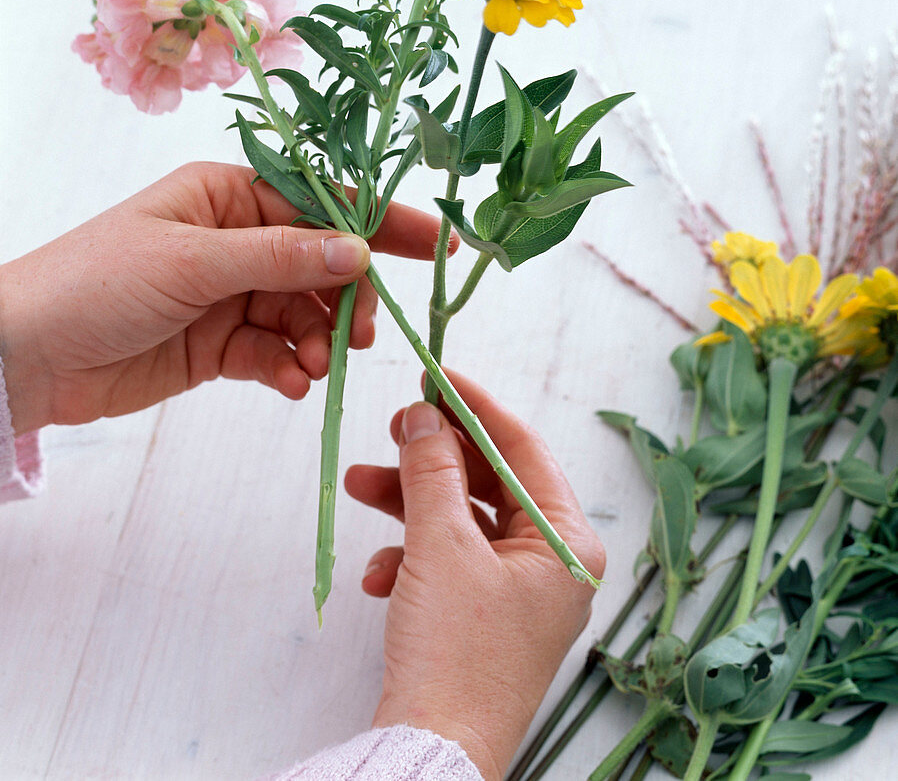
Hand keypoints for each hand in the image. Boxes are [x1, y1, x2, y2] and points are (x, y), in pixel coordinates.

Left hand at [0, 162, 448, 434]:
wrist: (25, 356)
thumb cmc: (96, 283)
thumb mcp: (192, 263)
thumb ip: (281, 258)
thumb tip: (359, 252)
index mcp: (227, 195)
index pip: (322, 202)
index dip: (382, 222)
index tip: (438, 246)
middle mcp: (235, 239)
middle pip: (321, 264)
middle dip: (346, 299)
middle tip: (357, 335)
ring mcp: (229, 293)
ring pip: (303, 313)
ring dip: (318, 341)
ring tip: (312, 365)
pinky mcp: (219, 344)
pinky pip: (275, 351)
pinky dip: (288, 368)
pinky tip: (287, 383)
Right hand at [345, 370, 604, 780]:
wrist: (431, 752)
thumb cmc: (455, 652)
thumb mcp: (440, 545)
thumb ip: (432, 470)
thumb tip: (423, 415)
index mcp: (566, 542)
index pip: (522, 449)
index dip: (475, 407)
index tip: (435, 375)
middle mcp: (553, 563)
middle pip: (489, 482)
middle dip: (432, 458)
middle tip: (393, 428)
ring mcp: (521, 592)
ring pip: (462, 520)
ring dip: (410, 503)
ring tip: (359, 484)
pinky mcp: (486, 616)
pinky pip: (450, 562)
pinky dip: (412, 557)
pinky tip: (378, 576)